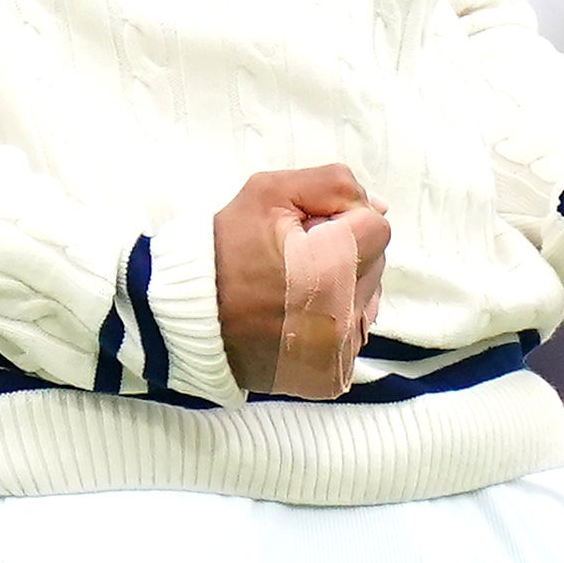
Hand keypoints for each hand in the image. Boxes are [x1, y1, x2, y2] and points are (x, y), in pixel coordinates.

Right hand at [215, 165, 391, 397]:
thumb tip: (378, 206)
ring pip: (366, 298)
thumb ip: (334, 186)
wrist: (186, 317)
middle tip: (294, 258)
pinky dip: (333, 319)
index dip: (342, 221)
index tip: (307, 230)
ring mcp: (338, 352)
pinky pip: (352, 333)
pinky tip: (296, 314)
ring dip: (342, 285)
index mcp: (332, 269)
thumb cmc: (224, 249)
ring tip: (294, 287)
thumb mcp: (270, 192)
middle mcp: (342, 318)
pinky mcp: (330, 376)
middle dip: (344, 253)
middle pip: (374, 264)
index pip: (377, 229)